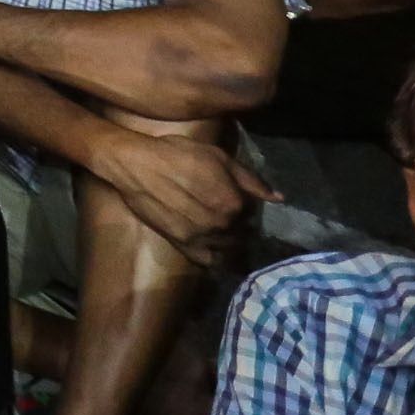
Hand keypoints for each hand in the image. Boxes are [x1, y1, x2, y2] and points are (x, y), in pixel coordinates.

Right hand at [93, 127, 273, 265]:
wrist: (136, 165)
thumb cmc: (178, 153)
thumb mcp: (218, 157)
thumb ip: (250, 179)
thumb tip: (279, 198)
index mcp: (235, 203)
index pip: (253, 213)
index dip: (247, 206)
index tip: (239, 201)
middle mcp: (223, 226)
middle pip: (242, 233)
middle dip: (241, 227)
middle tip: (230, 217)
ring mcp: (203, 239)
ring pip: (228, 249)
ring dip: (230, 243)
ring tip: (221, 233)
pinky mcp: (183, 246)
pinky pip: (208, 261)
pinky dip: (216, 259)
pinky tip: (215, 251)